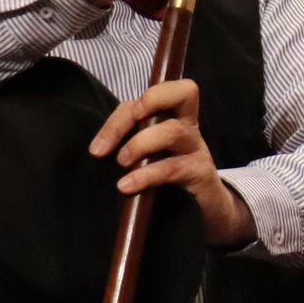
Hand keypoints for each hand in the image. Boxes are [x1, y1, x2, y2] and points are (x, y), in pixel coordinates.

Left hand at [88, 78, 255, 246]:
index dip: (121, 116)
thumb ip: (131, 143)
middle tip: (127, 126)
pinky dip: (146, 175)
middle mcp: (190, 127)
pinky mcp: (201, 173)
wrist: (206, 211)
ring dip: (140, 143)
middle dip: (150, 101)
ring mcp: (197, 149)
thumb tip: (97, 150)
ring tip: (122, 162)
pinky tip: (127, 186)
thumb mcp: (150, 156)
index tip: (99, 146)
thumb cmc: (172, 179)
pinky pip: (172, 167)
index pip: (150, 99)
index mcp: (176, 117)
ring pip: (173, 131)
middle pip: (183, 92)